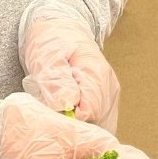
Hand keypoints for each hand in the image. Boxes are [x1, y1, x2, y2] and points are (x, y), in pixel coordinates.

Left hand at [19, 0, 119, 131]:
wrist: (60, 29)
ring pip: (100, 128)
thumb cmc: (51, 42)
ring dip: (80, 129)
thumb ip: (55, 80)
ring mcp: (111, 96)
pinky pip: (100, 124)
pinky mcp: (107, 101)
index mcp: (96, 76)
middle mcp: (110, 88)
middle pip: (97, 126)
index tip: (49, 116)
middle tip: (51, 117)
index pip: (88, 115)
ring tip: (59, 116)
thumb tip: (67, 105)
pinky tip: (69, 119)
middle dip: (73, 128)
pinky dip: (85, 128)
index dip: (67, 122)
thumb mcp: (46, 56)